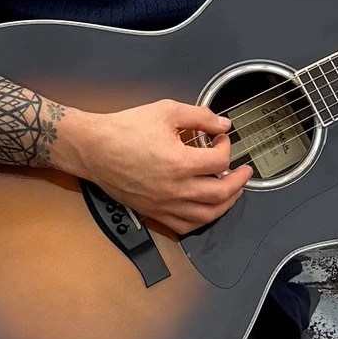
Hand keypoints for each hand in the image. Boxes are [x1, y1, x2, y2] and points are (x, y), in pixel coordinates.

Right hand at [52, 98, 250, 235]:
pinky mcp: (153, 212)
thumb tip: (222, 123)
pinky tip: (206, 209)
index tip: (221, 139)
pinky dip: (201, 220)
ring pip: (206, 216)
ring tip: (232, 192)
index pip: (219, 162)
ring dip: (226, 204)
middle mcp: (174, 189)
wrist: (92, 148)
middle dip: (238, 181)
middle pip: (221, 194)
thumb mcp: (166, 111)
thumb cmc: (124, 129)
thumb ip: (199, 116)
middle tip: (244, 171)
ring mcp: (164, 205)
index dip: (226, 148)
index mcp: (179, 163)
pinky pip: (184, 227)